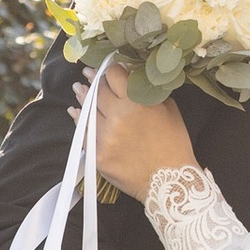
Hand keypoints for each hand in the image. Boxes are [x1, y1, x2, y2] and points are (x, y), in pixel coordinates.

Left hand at [84, 62, 196, 203]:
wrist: (170, 182)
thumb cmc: (174, 145)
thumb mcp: (170, 110)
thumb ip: (150, 93)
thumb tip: (134, 80)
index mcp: (138, 102)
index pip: (115, 76)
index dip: (110, 69)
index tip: (107, 67)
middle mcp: (119, 117)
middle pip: (100, 91)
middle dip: (93, 80)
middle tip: (87, 73)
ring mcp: (106, 136)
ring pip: (88, 110)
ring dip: (83, 97)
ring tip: (78, 88)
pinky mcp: (98, 154)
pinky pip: (83, 133)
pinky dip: (78, 120)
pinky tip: (75, 112)